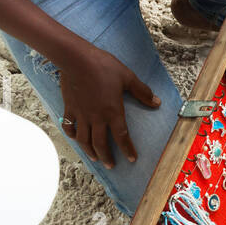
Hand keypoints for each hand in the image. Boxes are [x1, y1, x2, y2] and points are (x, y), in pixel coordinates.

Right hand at [58, 44, 159, 168]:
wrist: (76, 59)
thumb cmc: (103, 66)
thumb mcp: (127, 77)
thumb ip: (142, 92)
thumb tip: (156, 102)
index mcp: (112, 111)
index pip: (122, 136)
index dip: (127, 149)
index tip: (132, 159)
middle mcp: (96, 117)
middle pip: (101, 144)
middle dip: (107, 157)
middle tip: (111, 166)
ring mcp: (81, 114)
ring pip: (84, 139)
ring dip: (90, 151)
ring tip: (95, 158)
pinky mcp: (69, 108)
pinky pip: (69, 126)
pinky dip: (72, 135)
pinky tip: (75, 138)